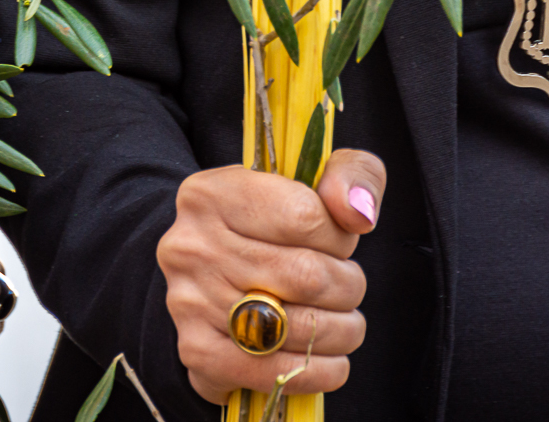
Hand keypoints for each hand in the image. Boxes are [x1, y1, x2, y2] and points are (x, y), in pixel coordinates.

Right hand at [157, 149, 384, 402]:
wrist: (210, 268)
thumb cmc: (271, 221)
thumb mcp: (313, 177)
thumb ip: (352, 175)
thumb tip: (359, 214)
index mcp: (212, 193)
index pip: (306, 217)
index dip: (339, 238)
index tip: (335, 242)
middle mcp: (190, 246)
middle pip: (307, 276)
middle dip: (347, 286)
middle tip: (345, 286)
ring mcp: (189, 302)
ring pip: (299, 328)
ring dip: (341, 331)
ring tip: (341, 321)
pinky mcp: (198, 353)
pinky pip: (277, 374)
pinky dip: (318, 372)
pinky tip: (326, 358)